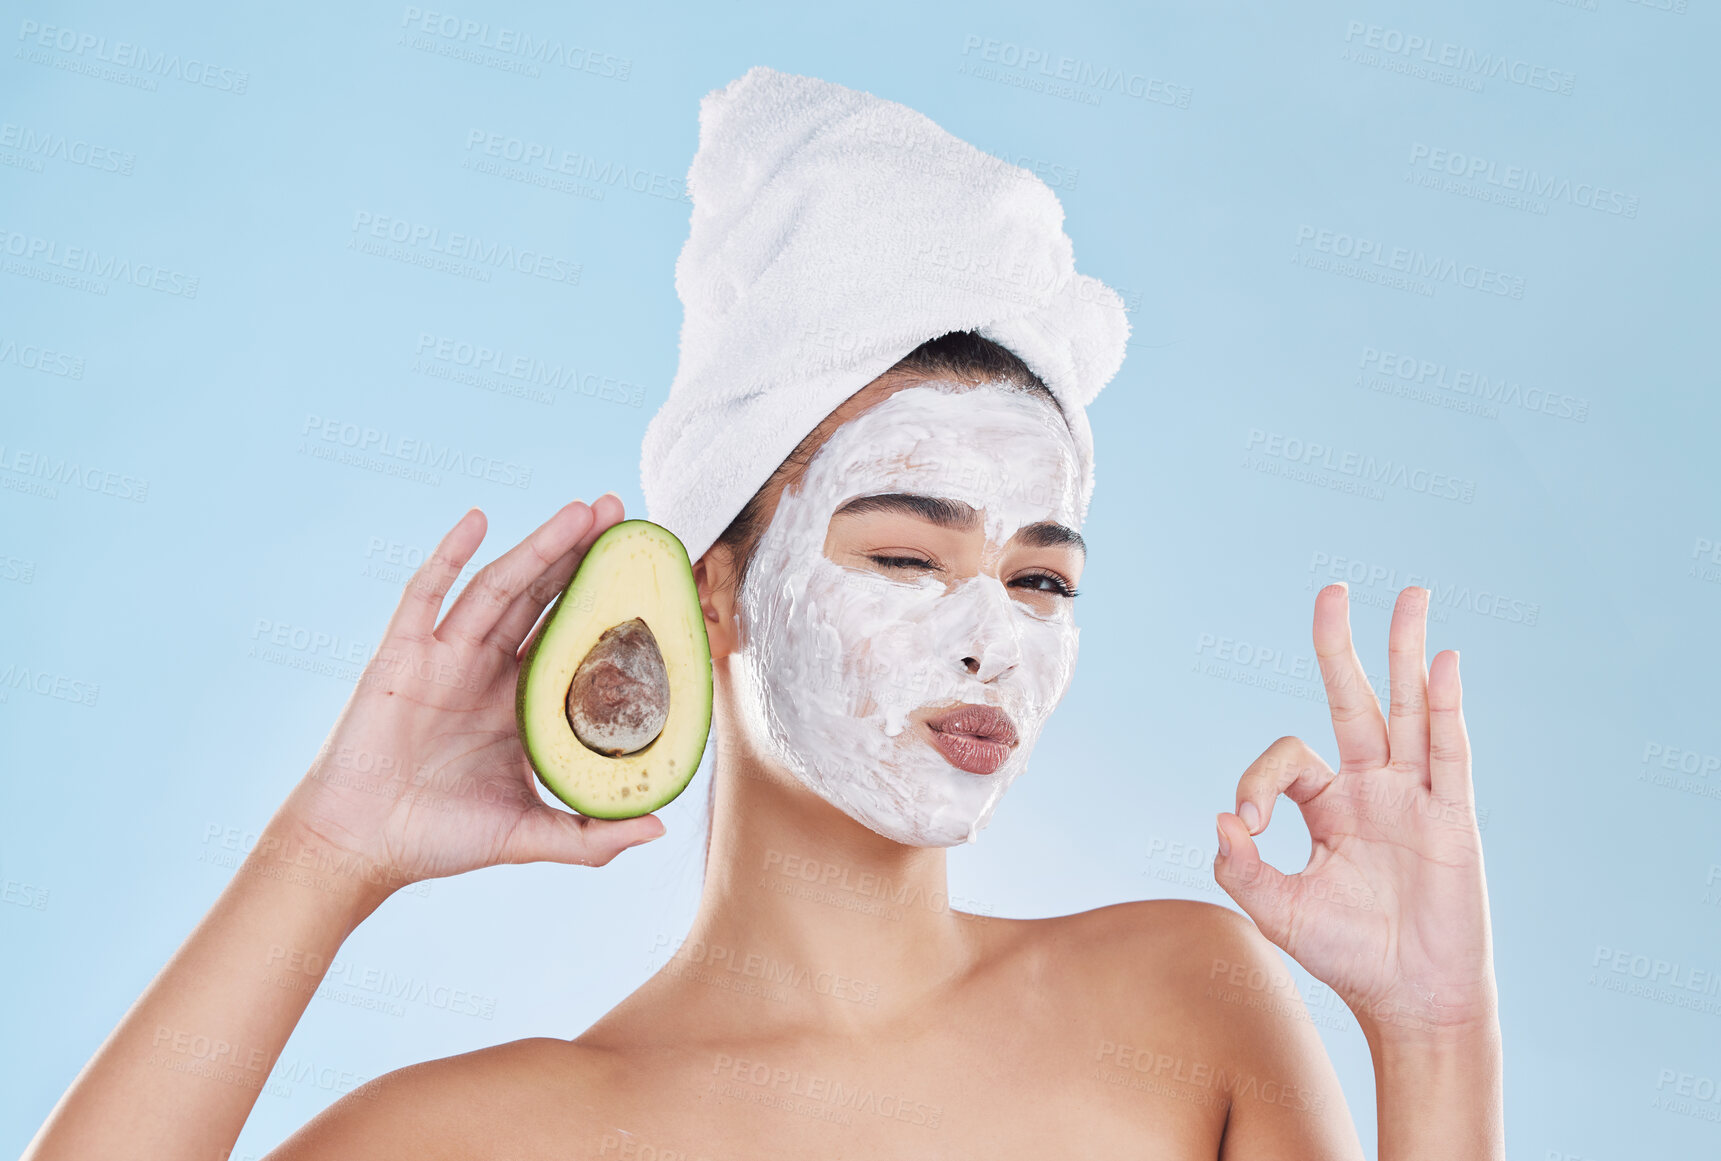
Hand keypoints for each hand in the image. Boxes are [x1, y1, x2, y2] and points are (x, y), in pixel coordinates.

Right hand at [269, 495, 665, 899]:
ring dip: (538, 546)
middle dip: (580, 554)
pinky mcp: (400, 655)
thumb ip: (591, 837)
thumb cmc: (439, 839)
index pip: (572, 637)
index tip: (648, 573)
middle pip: (543, 596)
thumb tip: (659, 832)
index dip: (607, 603)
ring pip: (500, 587)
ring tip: (582, 512)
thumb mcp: (530, 836)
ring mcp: (444, 656)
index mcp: (521, 701)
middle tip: (622, 515)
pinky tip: (477, 520)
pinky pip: (425, 596)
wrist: (360, 847)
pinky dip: (448, 556)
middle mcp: (487, 669)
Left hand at [1212, 584, 1496, 1043]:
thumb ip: (1241, 868)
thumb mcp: (1278, 912)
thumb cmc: (1348, 955)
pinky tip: (1443, 661)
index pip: (1288, 755)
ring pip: (1409, 709)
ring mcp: (1415, 796)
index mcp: (1328, 805)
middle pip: (1354, 700)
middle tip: (1332, 590)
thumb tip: (1220, 819)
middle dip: (1341, 646)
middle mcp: (1372, 788)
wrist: (1410, 1000)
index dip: (1257, 779)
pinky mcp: (1451, 816)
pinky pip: (1449, 751)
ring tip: (1414, 594)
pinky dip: (1446, 706)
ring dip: (1408, 652)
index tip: (1246, 821)